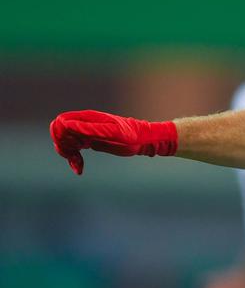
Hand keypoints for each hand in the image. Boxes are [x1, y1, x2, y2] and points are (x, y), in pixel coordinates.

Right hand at [50, 110, 177, 173]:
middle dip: (62, 146)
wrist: (143, 141)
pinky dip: (73, 159)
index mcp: (88, 118)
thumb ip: (92, 129)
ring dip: (67, 155)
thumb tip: (69, 125)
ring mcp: (86, 133)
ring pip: (64, 142)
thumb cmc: (131, 135)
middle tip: (75, 158)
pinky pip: (73, 149)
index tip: (75, 146)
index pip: (61, 121)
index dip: (61, 134)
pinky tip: (79, 169)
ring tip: (78, 167)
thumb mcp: (113, 133)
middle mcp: (84, 124)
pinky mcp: (89, 142)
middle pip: (59, 132)